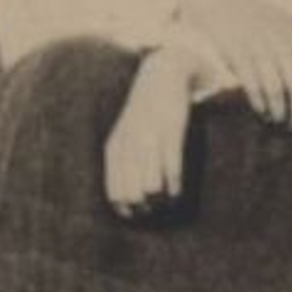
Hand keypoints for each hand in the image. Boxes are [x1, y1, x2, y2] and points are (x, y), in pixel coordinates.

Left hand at [105, 47, 195, 217]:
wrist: (161, 77)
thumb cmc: (143, 114)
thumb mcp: (125, 136)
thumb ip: (123, 163)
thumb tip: (130, 200)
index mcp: (115, 148)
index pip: (115, 192)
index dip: (127, 210)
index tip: (139, 214)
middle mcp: (128, 146)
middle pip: (132, 194)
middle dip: (145, 208)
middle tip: (156, 208)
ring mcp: (149, 140)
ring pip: (152, 187)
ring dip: (161, 200)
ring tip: (168, 200)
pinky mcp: (171, 133)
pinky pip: (171, 169)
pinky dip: (174, 186)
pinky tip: (177, 191)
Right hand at [177, 0, 291, 128]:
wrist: (220, 2)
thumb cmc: (259, 16)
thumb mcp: (290, 23)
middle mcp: (282, 43)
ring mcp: (260, 49)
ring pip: (276, 89)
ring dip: (279, 110)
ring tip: (279, 121)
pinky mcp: (238, 55)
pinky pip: (253, 85)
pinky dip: (259, 102)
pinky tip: (262, 111)